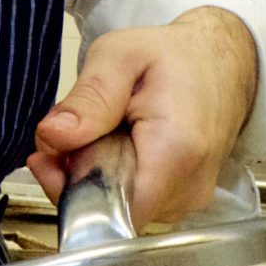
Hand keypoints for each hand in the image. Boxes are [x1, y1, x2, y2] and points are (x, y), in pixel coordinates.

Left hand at [27, 7, 257, 229]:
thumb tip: (51, 136)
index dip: (70, 188)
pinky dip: (114, 177)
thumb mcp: (119, 55)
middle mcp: (188, 189)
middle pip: (110, 210)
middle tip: (62, 133)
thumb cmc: (171, 55)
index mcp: (174, 153)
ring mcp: (189, 200)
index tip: (48, 154)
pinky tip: (114, 143)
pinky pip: (134, 202)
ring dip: (93, 176)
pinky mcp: (183, 200)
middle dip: (74, 177)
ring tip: (96, 131)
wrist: (217, 61)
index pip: (110, 209)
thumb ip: (88, 98)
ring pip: (119, 208)